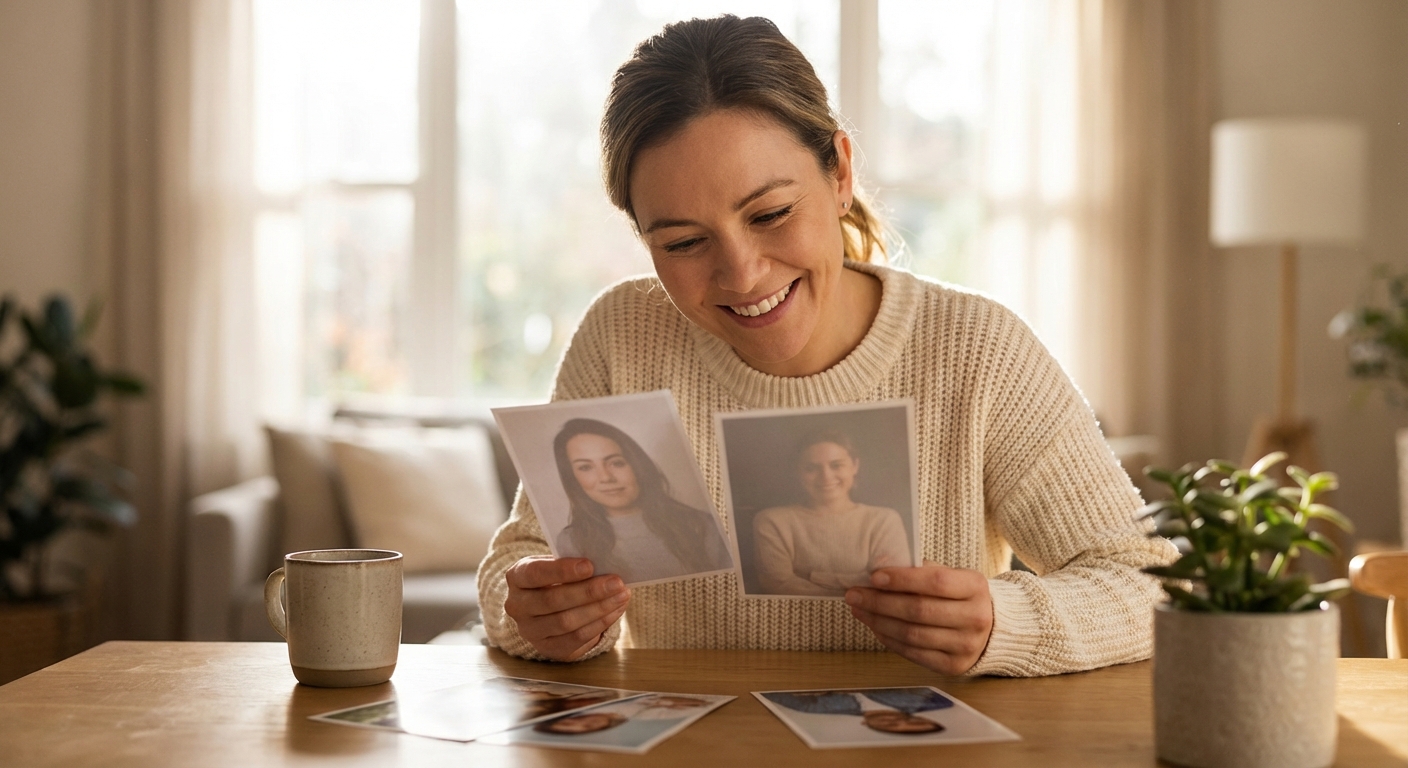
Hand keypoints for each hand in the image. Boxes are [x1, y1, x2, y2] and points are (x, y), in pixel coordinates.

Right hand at [503, 556, 629, 660]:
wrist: (542, 609)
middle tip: (616, 582)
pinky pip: (576, 638)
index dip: (562, 570)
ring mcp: (530, 630)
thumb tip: (604, 563)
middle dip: (589, 591)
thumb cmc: (554, 579)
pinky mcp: (547, 648)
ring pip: (566, 622)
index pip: (535, 573)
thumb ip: (571, 564)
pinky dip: (600, 624)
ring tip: (621, 595)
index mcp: (517, 577)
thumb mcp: (554, 564)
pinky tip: (615, 610)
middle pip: (553, 600)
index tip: (589, 566)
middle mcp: (517, 606)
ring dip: (599, 609)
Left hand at [844, 562, 993, 674]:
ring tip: (859, 609)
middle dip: (880, 602)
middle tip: (854, 594)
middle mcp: (976, 618)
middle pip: (919, 611)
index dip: (902, 579)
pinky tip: (875, 625)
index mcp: (976, 587)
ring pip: (912, 634)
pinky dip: (888, 639)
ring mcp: (966, 646)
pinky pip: (912, 653)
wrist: (989, 629)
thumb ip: (920, 570)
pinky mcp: (953, 666)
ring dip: (878, 621)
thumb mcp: (950, 575)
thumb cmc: (959, 595)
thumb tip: (880, 565)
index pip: (936, 582)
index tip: (874, 576)